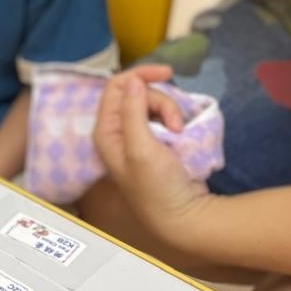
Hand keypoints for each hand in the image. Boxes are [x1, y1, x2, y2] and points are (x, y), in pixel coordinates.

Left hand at [92, 65, 212, 245]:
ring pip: (154, 104)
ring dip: (171, 111)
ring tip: (181, 132)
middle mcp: (118, 131)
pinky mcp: (156, 142)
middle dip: (162, 101)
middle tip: (176, 124)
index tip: (169, 73)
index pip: (116, 87)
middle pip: (138, 94)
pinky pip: (164, 117)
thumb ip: (133, 113)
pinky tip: (183, 133)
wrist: (183, 216)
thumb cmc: (158, 187)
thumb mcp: (141, 149)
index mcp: (106, 131)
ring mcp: (138, 137)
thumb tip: (132, 81)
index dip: (140, 75)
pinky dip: (175, 119)